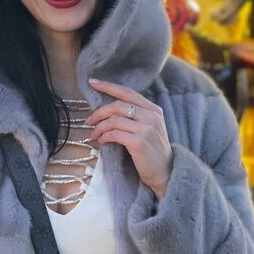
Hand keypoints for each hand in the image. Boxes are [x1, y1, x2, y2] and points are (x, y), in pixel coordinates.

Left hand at [85, 78, 172, 198]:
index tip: (93, 83)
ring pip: (113, 120)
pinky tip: (102, 141)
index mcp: (153, 109)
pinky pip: (114, 134)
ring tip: (94, 134)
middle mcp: (151, 116)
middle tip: (89, 121)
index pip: (127, 92)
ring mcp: (146, 129)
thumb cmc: (152, 149)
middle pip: (117, 106)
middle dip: (99, 113)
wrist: (164, 171)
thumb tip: (108, 108)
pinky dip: (104, 136)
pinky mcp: (139, 142)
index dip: (108, 86)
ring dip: (99, 127)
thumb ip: (135, 115)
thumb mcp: (149, 127)